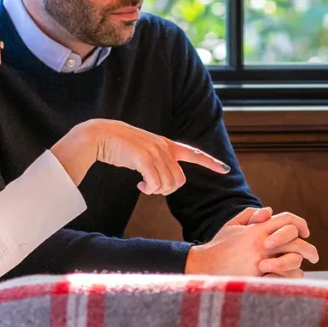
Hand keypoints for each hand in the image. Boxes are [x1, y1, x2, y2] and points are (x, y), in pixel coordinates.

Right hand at [50, 119, 229, 190]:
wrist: (102, 135)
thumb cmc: (122, 146)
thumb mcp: (145, 150)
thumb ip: (158, 160)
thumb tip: (164, 182)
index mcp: (167, 144)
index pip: (194, 153)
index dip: (210, 162)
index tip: (225, 169)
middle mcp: (164, 148)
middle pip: (179, 180)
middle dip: (168, 190)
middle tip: (152, 189)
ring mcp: (154, 152)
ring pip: (168, 184)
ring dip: (157, 191)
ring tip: (145, 186)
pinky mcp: (143, 158)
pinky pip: (155, 184)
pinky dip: (149, 189)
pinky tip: (140, 185)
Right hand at [185, 207, 318, 276]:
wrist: (203, 266)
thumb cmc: (218, 246)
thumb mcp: (232, 225)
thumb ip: (250, 215)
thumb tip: (268, 212)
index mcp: (258, 229)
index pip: (287, 220)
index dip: (300, 224)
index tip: (306, 232)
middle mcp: (263, 243)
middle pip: (296, 241)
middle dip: (309, 248)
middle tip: (315, 256)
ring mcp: (261, 261)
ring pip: (294, 261)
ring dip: (299, 265)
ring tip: (301, 270)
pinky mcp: (259, 278)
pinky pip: (284, 279)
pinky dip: (290, 279)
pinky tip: (289, 280)